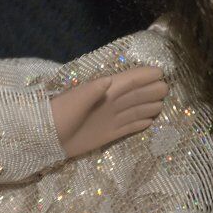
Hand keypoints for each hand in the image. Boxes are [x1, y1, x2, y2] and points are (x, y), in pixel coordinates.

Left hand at [50, 66, 168, 157]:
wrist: (46, 138)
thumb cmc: (59, 115)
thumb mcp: (74, 100)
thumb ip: (92, 91)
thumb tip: (110, 80)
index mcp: (104, 91)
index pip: (130, 80)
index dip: (146, 76)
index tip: (162, 73)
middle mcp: (111, 103)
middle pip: (137, 94)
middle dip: (152, 91)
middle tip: (166, 90)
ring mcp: (110, 119)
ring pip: (136, 110)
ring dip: (149, 107)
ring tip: (162, 105)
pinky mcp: (108, 134)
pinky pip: (128, 127)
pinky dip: (139, 124)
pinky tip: (150, 122)